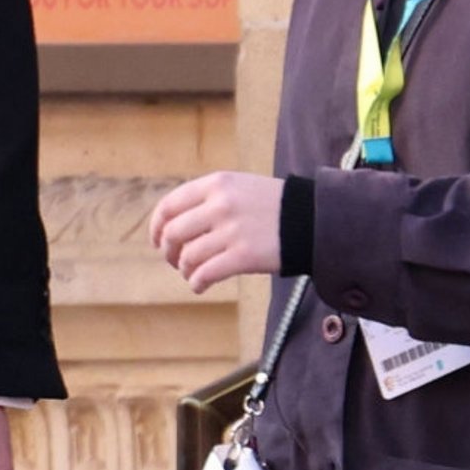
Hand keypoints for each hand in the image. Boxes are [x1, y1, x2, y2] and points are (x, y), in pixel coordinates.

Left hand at [150, 172, 283, 293]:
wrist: (313, 219)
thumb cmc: (273, 206)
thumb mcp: (239, 187)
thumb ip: (208, 199)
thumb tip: (171, 225)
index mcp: (217, 184)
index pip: (169, 206)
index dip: (157, 227)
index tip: (157, 241)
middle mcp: (221, 205)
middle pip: (173, 233)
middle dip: (168, 252)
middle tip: (174, 261)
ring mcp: (232, 231)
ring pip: (187, 257)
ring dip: (184, 270)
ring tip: (192, 273)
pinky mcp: (243, 256)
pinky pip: (204, 274)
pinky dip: (196, 283)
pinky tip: (200, 285)